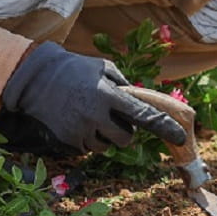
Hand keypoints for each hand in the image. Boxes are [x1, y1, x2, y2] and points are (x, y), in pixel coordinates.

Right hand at [2, 43, 189, 153]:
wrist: (36, 78)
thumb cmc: (75, 69)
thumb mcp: (103, 67)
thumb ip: (125, 85)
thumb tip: (143, 103)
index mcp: (108, 94)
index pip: (142, 114)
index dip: (163, 127)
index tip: (180, 137)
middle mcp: (95, 114)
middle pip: (126, 138)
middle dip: (125, 131)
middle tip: (113, 116)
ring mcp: (81, 129)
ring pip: (107, 146)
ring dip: (105, 135)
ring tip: (90, 115)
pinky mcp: (68, 140)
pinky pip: (89, 148)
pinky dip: (89, 139)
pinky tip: (78, 121)